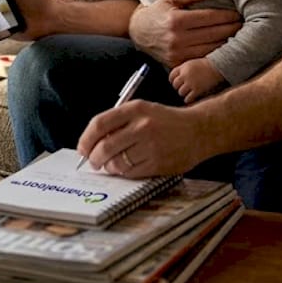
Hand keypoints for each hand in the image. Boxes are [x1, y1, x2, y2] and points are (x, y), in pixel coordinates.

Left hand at [76, 100, 205, 177]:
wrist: (199, 130)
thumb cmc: (166, 121)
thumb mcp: (143, 111)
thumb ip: (119, 122)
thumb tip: (92, 143)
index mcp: (135, 109)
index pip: (99, 124)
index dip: (86, 139)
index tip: (82, 149)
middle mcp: (142, 126)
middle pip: (105, 147)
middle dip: (94, 158)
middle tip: (94, 162)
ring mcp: (151, 145)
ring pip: (117, 162)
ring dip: (110, 167)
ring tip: (112, 165)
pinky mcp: (158, 162)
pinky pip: (131, 172)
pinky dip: (124, 173)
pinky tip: (127, 168)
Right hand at [128, 0, 241, 66]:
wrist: (137, 32)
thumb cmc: (157, 11)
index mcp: (177, 20)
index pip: (210, 18)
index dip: (227, 16)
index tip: (238, 13)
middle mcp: (177, 38)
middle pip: (214, 34)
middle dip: (232, 29)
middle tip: (244, 24)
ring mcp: (177, 53)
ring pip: (211, 49)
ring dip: (227, 43)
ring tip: (239, 36)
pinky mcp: (177, 63)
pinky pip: (201, 60)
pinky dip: (215, 54)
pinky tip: (225, 48)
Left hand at [169, 58, 225, 103]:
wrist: (218, 66)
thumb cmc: (206, 65)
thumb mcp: (192, 63)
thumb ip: (183, 69)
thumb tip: (177, 77)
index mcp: (183, 67)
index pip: (171, 76)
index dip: (173, 80)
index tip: (176, 83)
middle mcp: (185, 75)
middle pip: (175, 85)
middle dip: (178, 87)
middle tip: (183, 89)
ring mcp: (191, 83)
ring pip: (180, 92)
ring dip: (184, 94)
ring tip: (188, 93)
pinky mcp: (197, 90)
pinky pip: (188, 98)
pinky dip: (188, 99)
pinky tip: (191, 98)